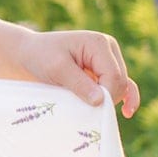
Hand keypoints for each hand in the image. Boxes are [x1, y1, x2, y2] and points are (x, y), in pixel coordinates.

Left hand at [13, 27, 139, 116]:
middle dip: (106, 98)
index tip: (88, 108)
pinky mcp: (105, 71)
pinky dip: (126, 99)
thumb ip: (79, 84)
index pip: (113, 75)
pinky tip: (126, 113)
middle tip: (82, 107)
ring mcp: (109, 60)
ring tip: (90, 110)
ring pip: (121, 87)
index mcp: (99, 43)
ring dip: (108, 100)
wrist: (30, 55)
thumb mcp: (57, 69)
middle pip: (120, 82)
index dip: (105, 95)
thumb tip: (101, 101)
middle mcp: (108, 49)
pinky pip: (124, 86)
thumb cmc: (41, 57)